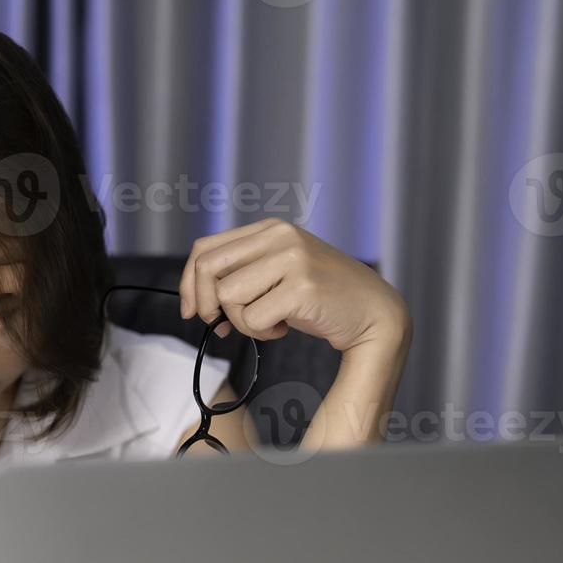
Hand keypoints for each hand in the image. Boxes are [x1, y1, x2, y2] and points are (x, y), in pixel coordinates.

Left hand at [178, 219, 409, 352]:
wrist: (373, 312)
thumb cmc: (321, 298)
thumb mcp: (278, 275)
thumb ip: (243, 275)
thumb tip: (197, 302)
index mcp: (270, 229)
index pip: (205, 248)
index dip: (189, 283)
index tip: (192, 311)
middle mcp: (280, 236)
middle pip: (208, 269)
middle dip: (206, 304)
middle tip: (223, 325)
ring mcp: (292, 259)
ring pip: (228, 297)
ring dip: (243, 322)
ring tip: (270, 322)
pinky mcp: (302, 287)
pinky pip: (252, 319)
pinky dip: (263, 333)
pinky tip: (285, 328)